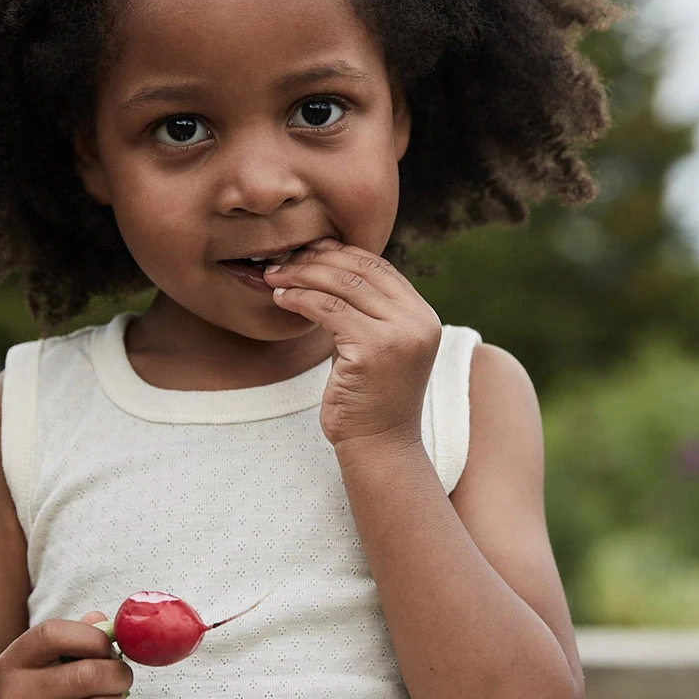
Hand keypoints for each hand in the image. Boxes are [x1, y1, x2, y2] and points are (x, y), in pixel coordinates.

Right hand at [0, 613, 133, 698]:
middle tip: (122, 676)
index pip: (53, 634)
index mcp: (12, 664)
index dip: (92, 636)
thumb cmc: (32, 694)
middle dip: (119, 673)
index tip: (106, 647)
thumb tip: (109, 624)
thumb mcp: (38, 662)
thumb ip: (73, 636)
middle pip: (89, 675)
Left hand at [267, 238, 440, 446]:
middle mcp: (419, 320)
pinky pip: (328, 309)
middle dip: (316, 259)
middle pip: (361, 270)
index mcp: (423, 315)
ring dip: (302, 275)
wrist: (379, 447)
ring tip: (275, 276)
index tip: (307, 251)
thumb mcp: (376, 346)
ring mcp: (400, 334)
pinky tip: (281, 298)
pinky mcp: (375, 348)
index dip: (340, 253)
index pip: (379, 267)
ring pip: (342, 285)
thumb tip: (328, 268)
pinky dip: (299, 299)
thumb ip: (366, 311)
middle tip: (283, 260)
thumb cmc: (369, 400)